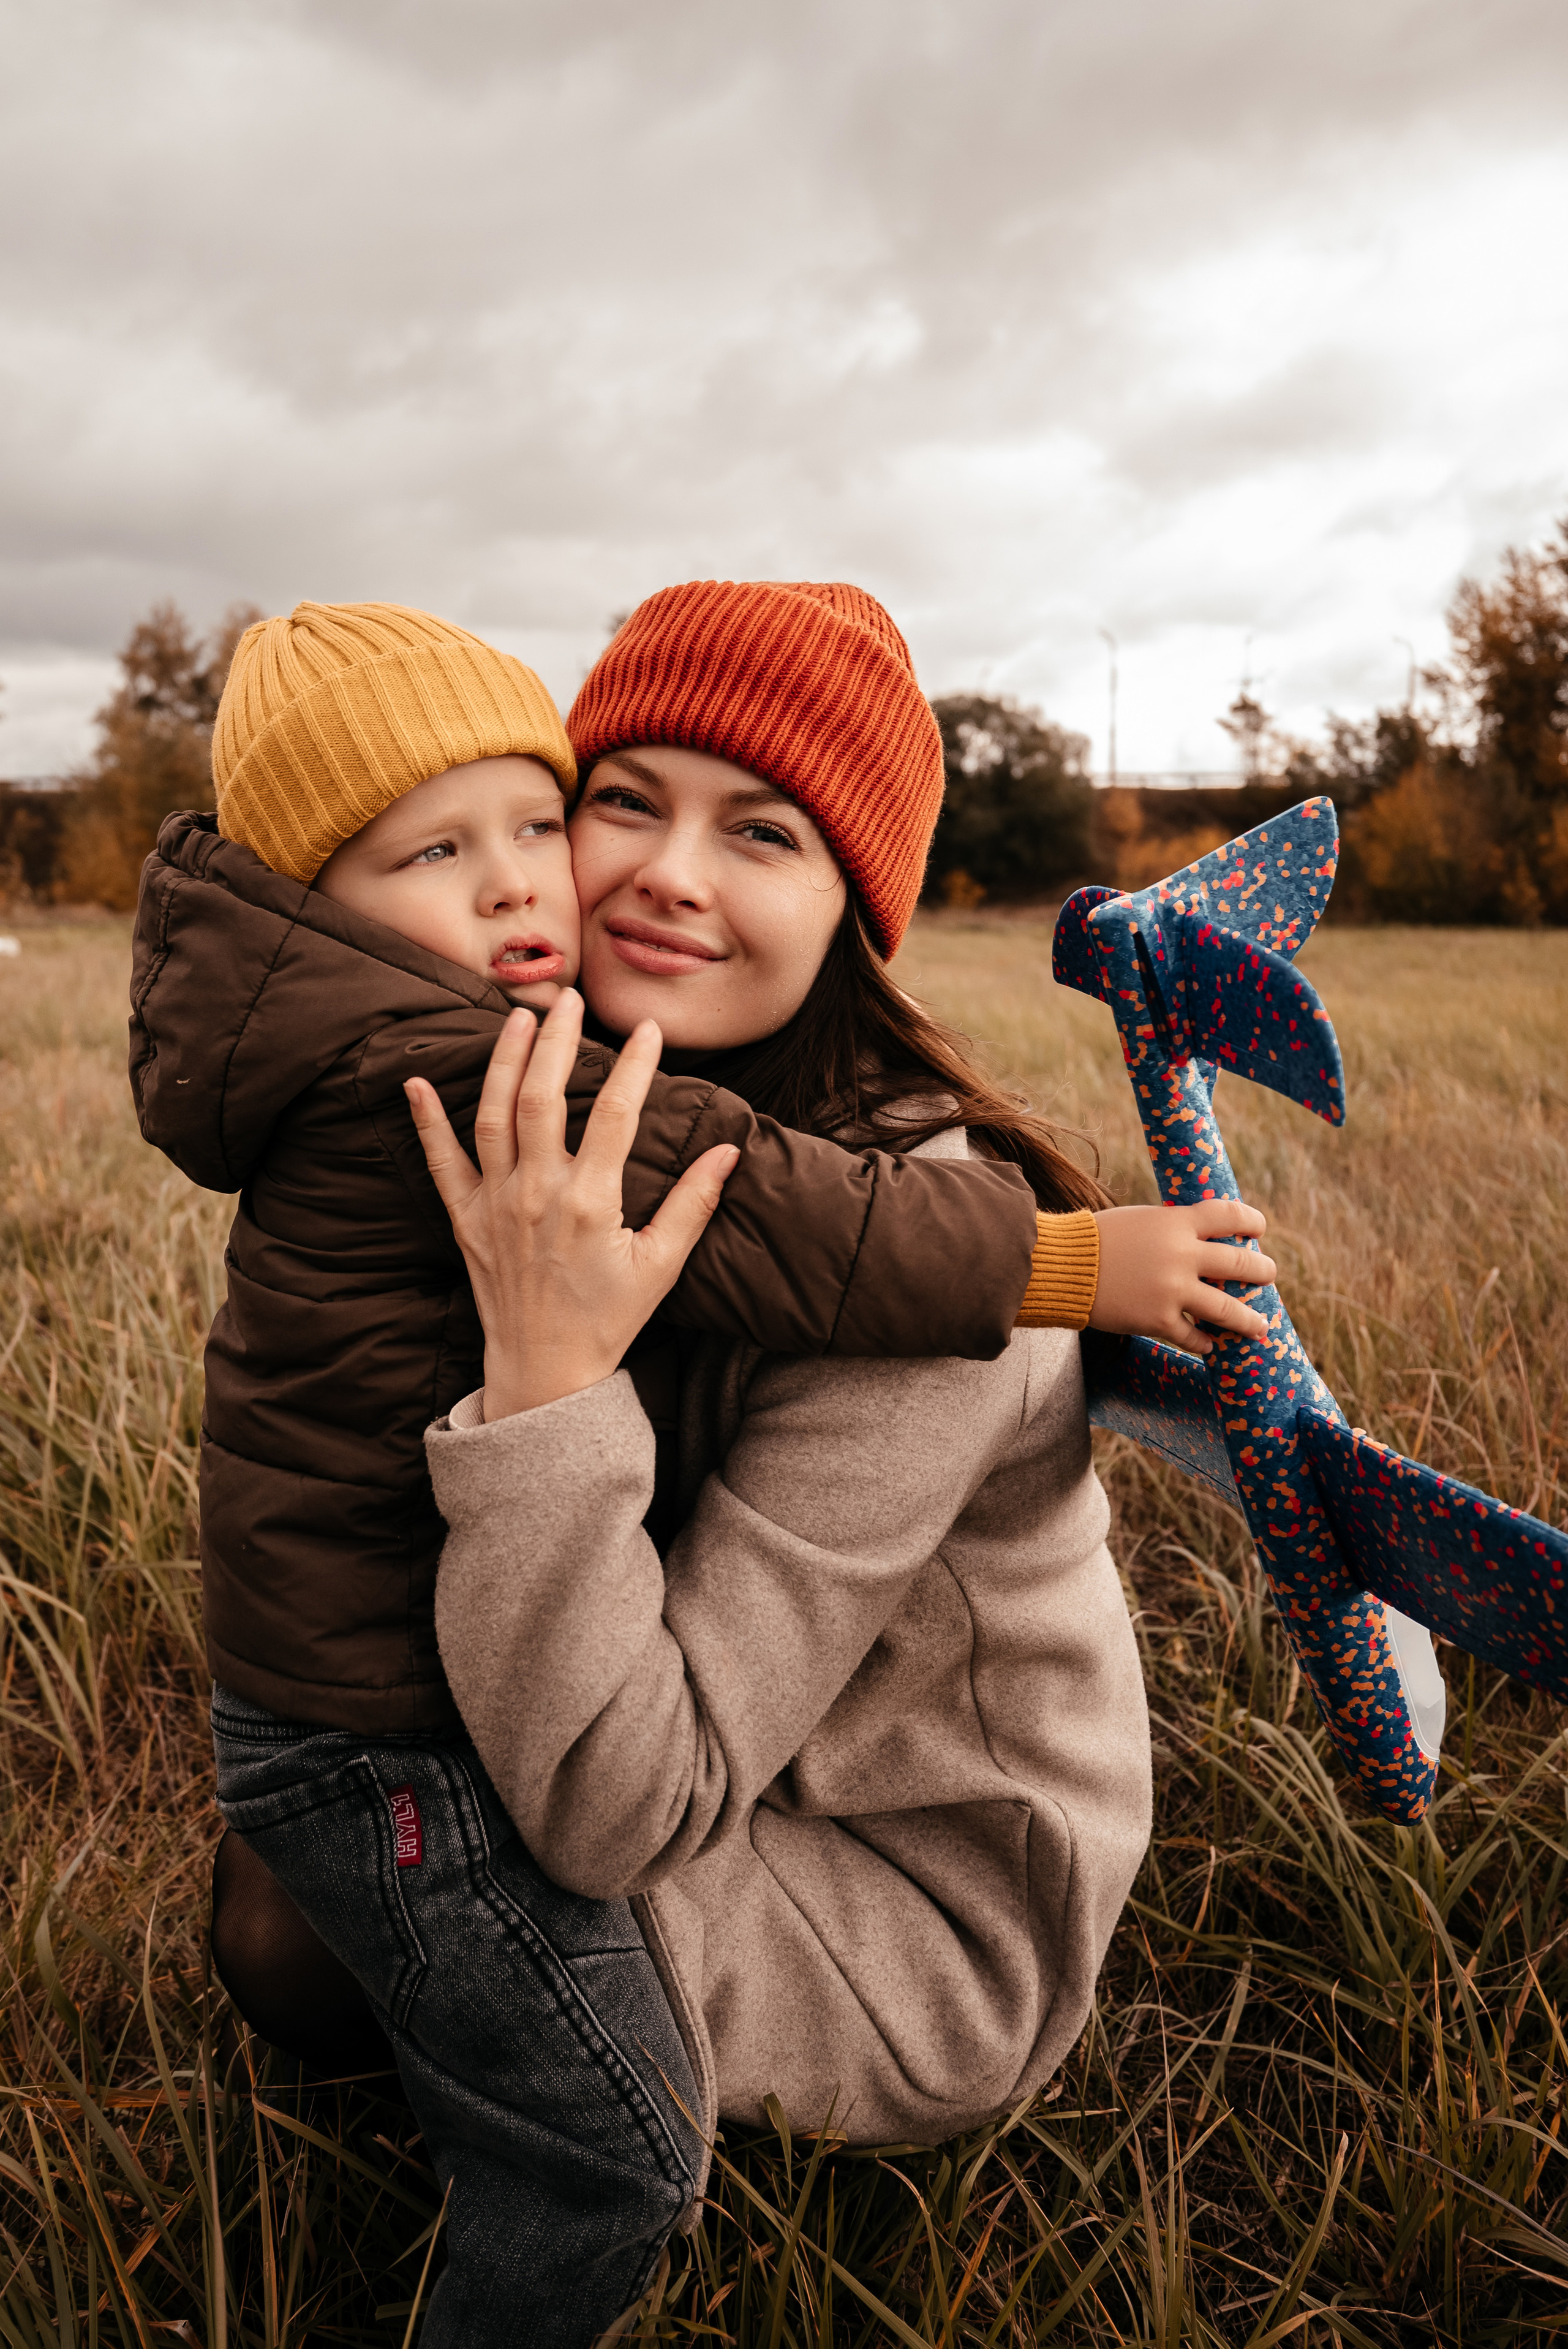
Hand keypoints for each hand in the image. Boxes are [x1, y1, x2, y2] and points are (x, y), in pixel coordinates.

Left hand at [404, 991, 738, 1418]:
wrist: (544, 1373)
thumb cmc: (607, 1320)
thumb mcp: (661, 1267)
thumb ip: (693, 1205)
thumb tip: (729, 1151)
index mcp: (590, 1203)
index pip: (618, 1115)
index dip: (637, 1067)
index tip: (650, 1031)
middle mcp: (538, 1195)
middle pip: (543, 1098)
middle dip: (558, 1042)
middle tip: (571, 999)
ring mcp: (496, 1205)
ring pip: (493, 1115)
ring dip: (503, 1060)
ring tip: (518, 1016)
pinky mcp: (466, 1220)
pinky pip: (441, 1163)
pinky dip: (426, 1122)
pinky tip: (415, 1082)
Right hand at [1088, 1201, 1276, 1355]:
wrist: (1063, 1266)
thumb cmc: (1097, 1239)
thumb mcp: (1141, 1221)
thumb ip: (1173, 1229)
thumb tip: (1202, 1241)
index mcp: (1176, 1223)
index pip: (1229, 1215)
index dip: (1251, 1220)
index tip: (1260, 1228)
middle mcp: (1182, 1256)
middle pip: (1240, 1263)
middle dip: (1262, 1271)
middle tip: (1268, 1275)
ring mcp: (1172, 1291)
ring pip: (1228, 1310)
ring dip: (1249, 1319)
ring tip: (1261, 1325)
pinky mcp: (1158, 1321)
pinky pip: (1193, 1336)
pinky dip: (1205, 1341)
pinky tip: (1210, 1344)